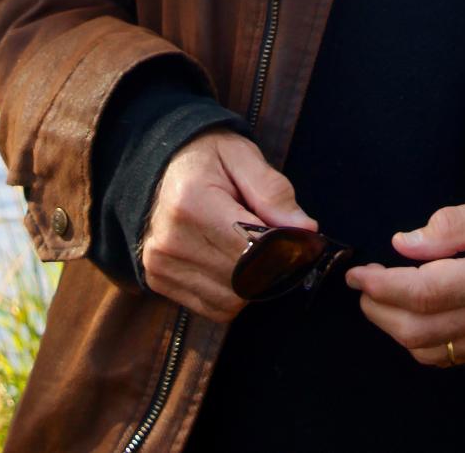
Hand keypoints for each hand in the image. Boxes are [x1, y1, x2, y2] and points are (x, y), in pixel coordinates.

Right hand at [139, 130, 315, 321]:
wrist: (161, 164)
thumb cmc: (208, 157)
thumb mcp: (243, 156)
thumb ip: (274, 193)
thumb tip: (306, 231)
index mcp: (191, 202)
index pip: (251, 248)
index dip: (283, 249)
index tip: (299, 239)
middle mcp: (170, 240)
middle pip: (242, 279)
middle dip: (270, 266)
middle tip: (277, 242)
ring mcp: (160, 265)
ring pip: (230, 301)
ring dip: (252, 283)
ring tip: (249, 248)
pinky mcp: (158, 281)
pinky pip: (212, 308)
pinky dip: (233, 294)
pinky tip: (232, 263)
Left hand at [344, 179, 464, 366]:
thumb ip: (451, 225)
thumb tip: (404, 243)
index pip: (424, 292)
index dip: (383, 285)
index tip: (358, 272)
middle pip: (420, 329)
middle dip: (380, 308)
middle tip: (362, 281)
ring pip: (431, 348)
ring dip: (395, 327)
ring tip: (379, 295)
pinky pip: (452, 354)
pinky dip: (421, 339)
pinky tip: (411, 311)